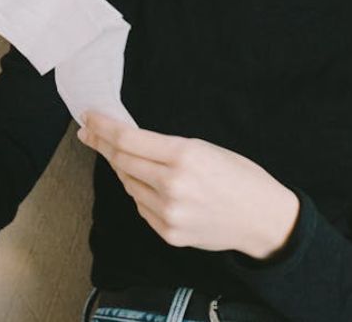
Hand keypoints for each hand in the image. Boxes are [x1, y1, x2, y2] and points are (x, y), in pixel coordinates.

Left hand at [76, 111, 299, 259]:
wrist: (262, 219)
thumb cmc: (239, 177)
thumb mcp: (206, 148)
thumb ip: (165, 147)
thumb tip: (127, 141)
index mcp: (184, 156)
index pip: (128, 139)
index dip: (103, 127)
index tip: (88, 118)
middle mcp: (172, 185)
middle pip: (121, 161)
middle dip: (101, 144)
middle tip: (89, 133)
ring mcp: (169, 213)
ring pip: (128, 185)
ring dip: (123, 169)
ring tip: (127, 159)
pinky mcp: (168, 234)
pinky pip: (141, 207)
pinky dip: (139, 192)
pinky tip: (150, 185)